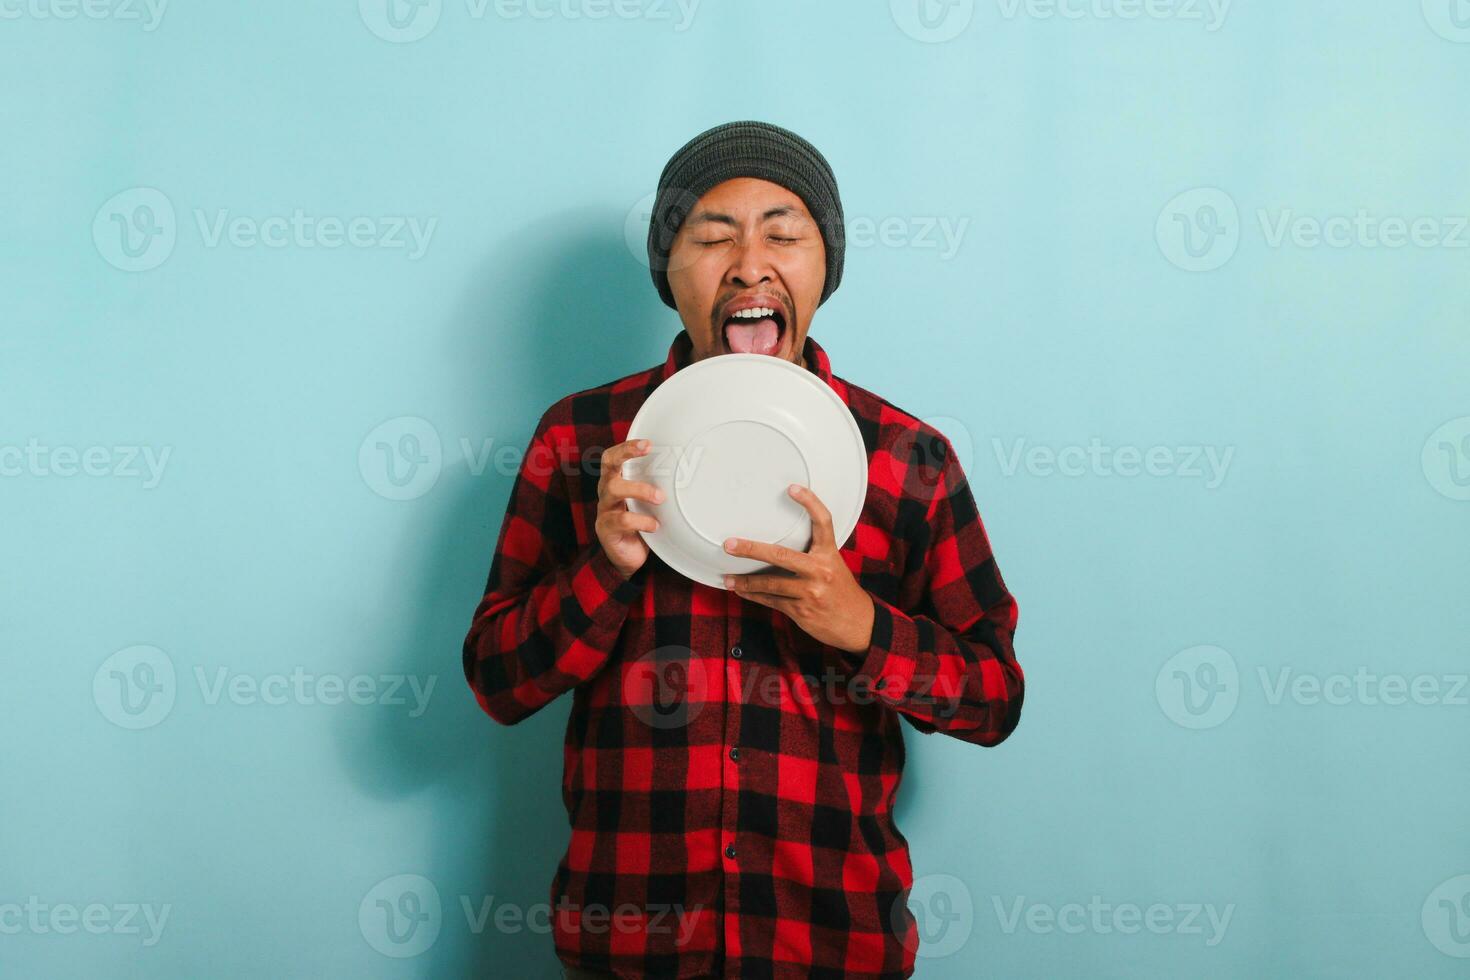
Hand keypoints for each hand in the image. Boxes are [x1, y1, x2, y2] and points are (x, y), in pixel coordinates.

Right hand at [596, 439, 663, 579]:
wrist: (628, 557)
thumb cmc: (641, 522)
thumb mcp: (648, 502)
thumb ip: (658, 487)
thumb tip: (693, 471)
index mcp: (615, 481)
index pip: (613, 457)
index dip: (626, 447)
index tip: (647, 443)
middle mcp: (607, 492)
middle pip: (608, 465)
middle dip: (626, 454)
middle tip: (647, 449)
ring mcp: (605, 510)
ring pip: (614, 490)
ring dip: (640, 489)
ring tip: (660, 497)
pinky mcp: (606, 529)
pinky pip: (622, 520)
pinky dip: (642, 521)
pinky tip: (656, 525)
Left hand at [722, 484, 874, 653]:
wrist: (857, 624)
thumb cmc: (841, 591)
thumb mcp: (834, 566)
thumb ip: (813, 554)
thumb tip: (780, 543)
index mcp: (829, 554)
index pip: (822, 522)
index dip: (810, 502)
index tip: (792, 488)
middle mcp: (820, 571)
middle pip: (781, 555)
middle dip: (751, 549)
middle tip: (730, 544)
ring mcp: (810, 592)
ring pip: (770, 583)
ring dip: (745, 582)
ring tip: (728, 577)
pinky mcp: (802, 611)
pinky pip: (772, 601)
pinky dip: (754, 596)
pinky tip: (742, 592)